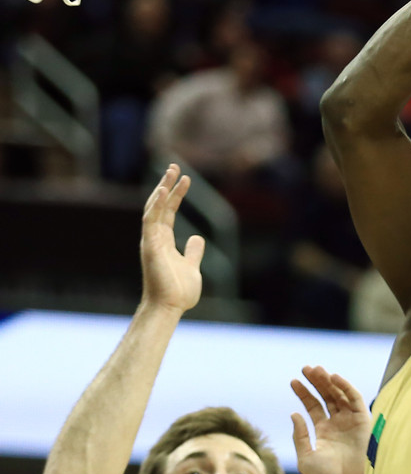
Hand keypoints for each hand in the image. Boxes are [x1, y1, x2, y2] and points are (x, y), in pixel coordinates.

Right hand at [139, 164, 203, 313]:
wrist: (170, 307)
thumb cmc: (179, 292)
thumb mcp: (192, 267)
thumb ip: (193, 252)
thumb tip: (197, 238)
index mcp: (164, 241)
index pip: (168, 212)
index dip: (176, 195)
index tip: (185, 179)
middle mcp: (155, 238)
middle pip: (160, 205)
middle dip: (167, 184)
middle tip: (175, 166)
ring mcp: (151, 241)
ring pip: (154, 208)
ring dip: (162, 188)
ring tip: (172, 171)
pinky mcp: (150, 246)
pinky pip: (151, 220)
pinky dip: (156, 204)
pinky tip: (164, 189)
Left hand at [291, 366, 370, 473]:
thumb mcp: (306, 458)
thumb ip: (299, 436)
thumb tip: (295, 414)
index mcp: (324, 432)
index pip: (313, 407)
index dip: (304, 393)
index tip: (293, 381)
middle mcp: (338, 424)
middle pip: (326, 396)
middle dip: (316, 382)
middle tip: (305, 369)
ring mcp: (351, 421)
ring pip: (339, 395)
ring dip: (328, 381)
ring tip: (316, 370)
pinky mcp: (363, 420)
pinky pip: (354, 399)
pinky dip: (345, 387)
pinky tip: (333, 378)